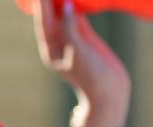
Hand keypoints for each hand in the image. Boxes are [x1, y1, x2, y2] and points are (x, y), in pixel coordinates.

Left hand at [33, 0, 130, 126]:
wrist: (109, 92)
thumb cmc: (92, 76)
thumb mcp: (79, 51)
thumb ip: (71, 28)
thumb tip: (66, 5)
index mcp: (50, 51)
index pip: (44, 22)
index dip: (42, 4)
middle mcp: (58, 45)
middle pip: (51, 17)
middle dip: (49, 0)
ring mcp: (72, 41)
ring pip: (64, 16)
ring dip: (62, 1)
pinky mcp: (86, 39)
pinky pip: (77, 19)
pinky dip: (76, 7)